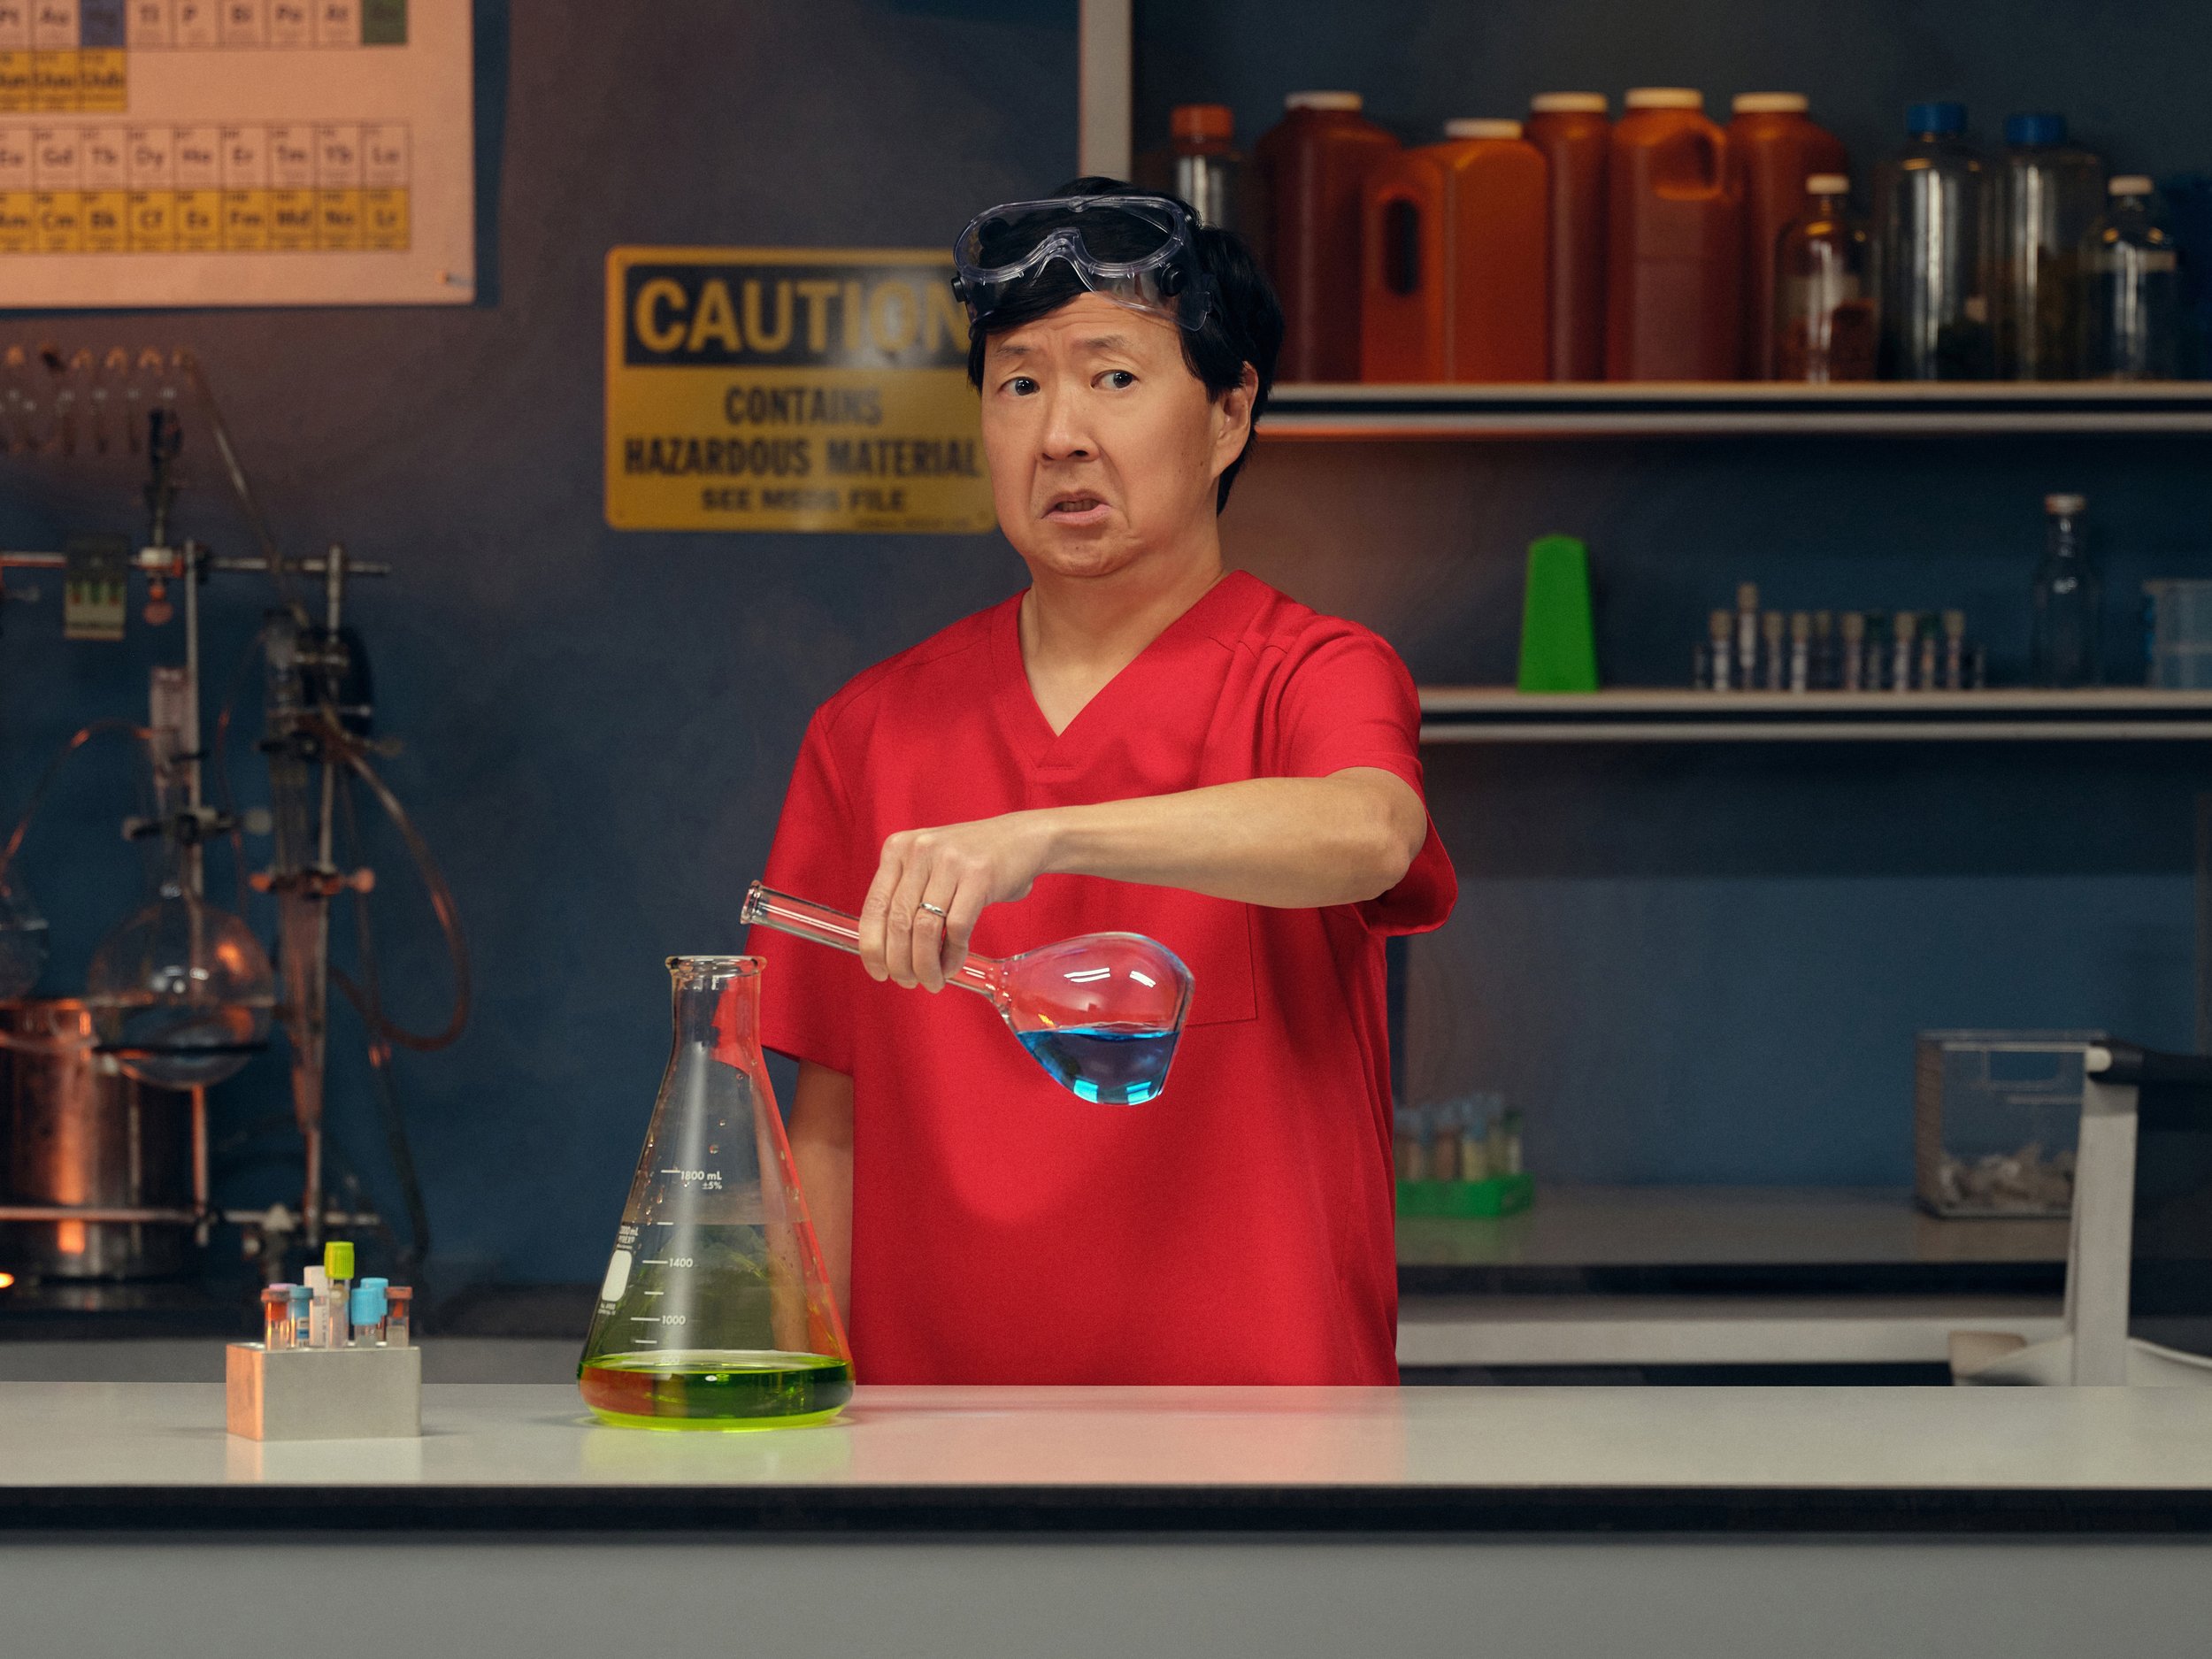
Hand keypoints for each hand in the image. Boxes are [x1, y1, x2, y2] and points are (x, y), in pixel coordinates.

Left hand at [858, 810, 1055, 990]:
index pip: (875, 906)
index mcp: (898, 848)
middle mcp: (919, 851)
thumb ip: (906, 894)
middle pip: (898, 922)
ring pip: (925, 929)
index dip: (872, 947)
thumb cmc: (973, 859)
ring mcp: (949, 861)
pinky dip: (952, 956)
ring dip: (925, 965)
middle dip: (900, 962)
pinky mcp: (978, 876)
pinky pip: (957, 929)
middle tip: (908, 982)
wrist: (1023, 838)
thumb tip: (888, 950)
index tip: (878, 972)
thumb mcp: (929, 864)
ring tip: (932, 981)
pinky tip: (952, 966)